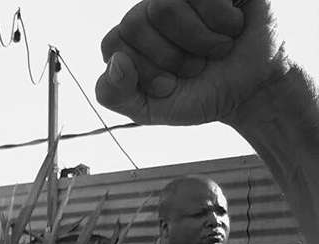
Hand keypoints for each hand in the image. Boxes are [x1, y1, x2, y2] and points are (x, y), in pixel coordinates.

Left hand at [95, 0, 289, 126]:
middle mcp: (153, 9)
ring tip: (217, 50)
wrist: (253, 88)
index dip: (141, 69)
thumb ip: (114, 95)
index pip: (112, 43)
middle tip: (195, 68)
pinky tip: (233, 28)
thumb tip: (115, 62)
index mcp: (131, 39)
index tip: (167, 86)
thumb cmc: (200, 94)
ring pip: (166, 5)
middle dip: (169, 58)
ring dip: (198, 41)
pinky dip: (222, 21)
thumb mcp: (149, 110)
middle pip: (136, 22)